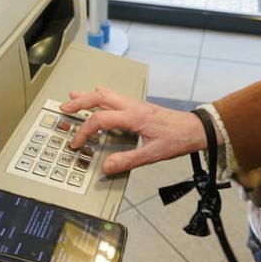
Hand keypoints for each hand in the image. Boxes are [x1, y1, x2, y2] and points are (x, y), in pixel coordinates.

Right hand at [60, 87, 209, 175]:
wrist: (196, 129)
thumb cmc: (177, 139)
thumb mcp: (152, 154)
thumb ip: (128, 161)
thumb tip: (106, 167)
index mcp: (133, 117)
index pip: (100, 119)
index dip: (84, 131)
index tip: (76, 143)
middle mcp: (132, 107)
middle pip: (99, 98)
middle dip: (79, 102)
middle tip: (64, 108)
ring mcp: (136, 105)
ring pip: (107, 94)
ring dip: (89, 96)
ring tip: (73, 96)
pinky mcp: (140, 107)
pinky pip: (116, 96)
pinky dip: (102, 96)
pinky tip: (100, 94)